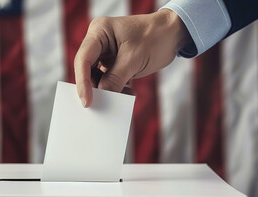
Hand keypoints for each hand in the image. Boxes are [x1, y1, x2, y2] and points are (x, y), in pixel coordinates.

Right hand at [74, 9, 190, 106]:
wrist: (174, 33)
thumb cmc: (156, 37)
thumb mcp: (134, 59)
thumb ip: (114, 80)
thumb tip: (101, 98)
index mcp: (99, 31)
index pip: (83, 59)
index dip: (83, 82)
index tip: (87, 101)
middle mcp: (99, 41)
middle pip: (87, 69)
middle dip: (96, 87)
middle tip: (104, 103)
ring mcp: (105, 52)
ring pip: (98, 77)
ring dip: (109, 89)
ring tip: (126, 93)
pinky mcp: (114, 62)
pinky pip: (108, 79)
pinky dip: (117, 88)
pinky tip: (129, 90)